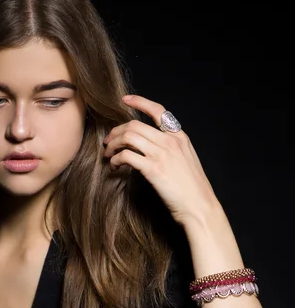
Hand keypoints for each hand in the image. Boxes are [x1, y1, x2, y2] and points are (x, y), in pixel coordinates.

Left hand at [102, 95, 219, 224]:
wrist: (199, 207)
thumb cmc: (191, 188)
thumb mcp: (185, 159)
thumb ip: (169, 147)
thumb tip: (147, 144)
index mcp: (179, 137)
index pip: (158, 110)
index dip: (139, 102)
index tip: (125, 100)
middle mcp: (170, 141)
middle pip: (134, 125)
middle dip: (116, 131)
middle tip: (108, 142)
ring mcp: (162, 154)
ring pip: (128, 137)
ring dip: (113, 145)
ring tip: (109, 155)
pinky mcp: (153, 169)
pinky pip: (126, 156)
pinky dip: (116, 160)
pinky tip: (115, 167)